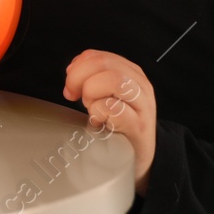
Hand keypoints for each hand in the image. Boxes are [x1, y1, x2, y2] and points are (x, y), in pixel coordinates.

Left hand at [64, 49, 156, 193]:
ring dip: (92, 93)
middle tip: (76, 97)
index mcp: (131, 73)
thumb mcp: (108, 95)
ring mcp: (142, 105)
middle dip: (79, 78)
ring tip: (92, 108)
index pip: (98, 56)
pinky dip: (98, 113)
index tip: (71, 86)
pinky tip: (99, 122)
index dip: (78, 67)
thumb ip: (93, 77)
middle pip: (104, 63)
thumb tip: (72, 69)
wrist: (140, 157)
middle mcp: (140, 85)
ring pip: (113, 80)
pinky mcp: (139, 126)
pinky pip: (112, 107)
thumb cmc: (119, 125)